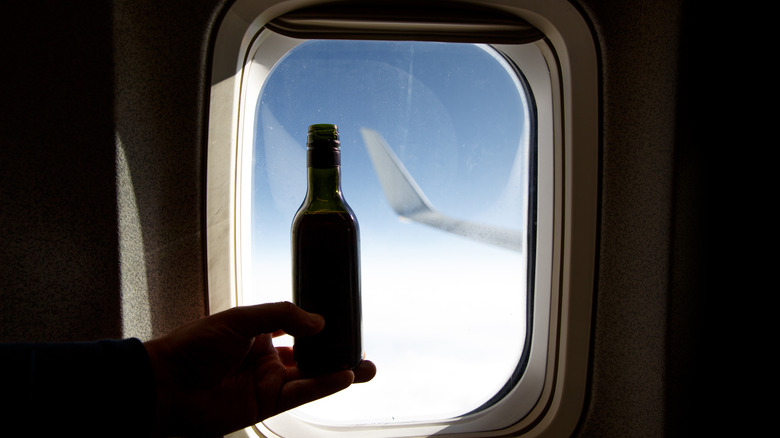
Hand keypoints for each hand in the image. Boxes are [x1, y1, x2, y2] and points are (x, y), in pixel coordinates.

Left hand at [143, 301, 375, 436]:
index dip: (317, 325)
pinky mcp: (267, 404)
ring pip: (312, 375)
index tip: (342, 317)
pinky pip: (302, 393)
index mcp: (257, 333)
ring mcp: (268, 381)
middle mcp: (266, 357)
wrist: (167, 384)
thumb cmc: (194, 346)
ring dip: (340, 371)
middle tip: (361, 344)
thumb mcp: (240, 319)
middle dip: (336, 351)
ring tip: (367, 366)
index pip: (295, 327)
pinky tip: (345, 376)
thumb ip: (280, 316)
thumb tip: (318, 322)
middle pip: (310, 354)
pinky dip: (324, 385)